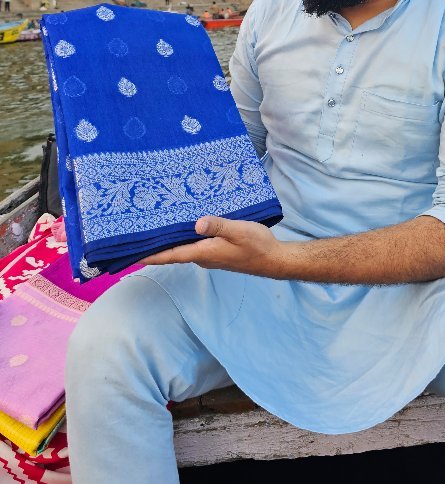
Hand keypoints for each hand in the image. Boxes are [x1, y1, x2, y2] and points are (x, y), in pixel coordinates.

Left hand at [140, 216, 288, 277]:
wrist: (274, 259)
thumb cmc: (257, 245)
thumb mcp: (239, 231)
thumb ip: (218, 226)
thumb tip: (196, 224)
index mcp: (203, 253)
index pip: (170, 255)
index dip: (149, 255)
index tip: (130, 254)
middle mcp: (202, 256)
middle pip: (172, 252)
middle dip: (155, 245)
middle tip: (137, 231)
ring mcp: (209, 255)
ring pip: (183, 247)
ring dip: (169, 239)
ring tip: (154, 224)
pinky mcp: (216, 251)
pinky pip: (194, 244)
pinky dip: (184, 236)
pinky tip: (183, 223)